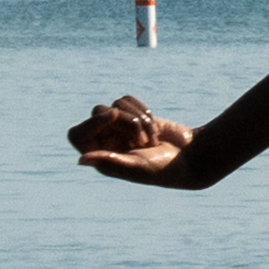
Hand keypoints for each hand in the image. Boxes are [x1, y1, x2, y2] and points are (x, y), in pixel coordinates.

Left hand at [73, 95, 204, 181]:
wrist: (190, 158)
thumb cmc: (163, 168)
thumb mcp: (137, 166)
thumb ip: (110, 161)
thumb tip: (81, 159)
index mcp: (99, 157)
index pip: (78, 133)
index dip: (92, 123)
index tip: (114, 115)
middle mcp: (104, 140)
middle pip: (99, 113)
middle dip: (126, 120)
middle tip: (143, 140)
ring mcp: (117, 126)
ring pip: (116, 104)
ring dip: (139, 117)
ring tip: (153, 138)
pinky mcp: (132, 114)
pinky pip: (127, 99)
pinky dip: (143, 110)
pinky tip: (155, 128)